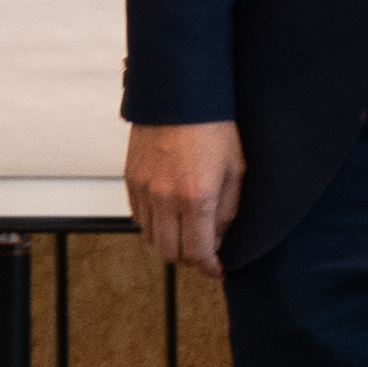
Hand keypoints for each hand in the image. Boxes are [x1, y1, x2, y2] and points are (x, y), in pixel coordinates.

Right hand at [124, 119, 242, 272]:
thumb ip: (227, 210)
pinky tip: (169, 215)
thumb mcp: (236, 171)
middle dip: (189, 259)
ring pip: (151, 238)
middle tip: (203, 252)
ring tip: (187, 232)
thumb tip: (218, 238)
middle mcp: (165, 198)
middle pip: (170, 252)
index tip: (216, 270)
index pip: (197, 251)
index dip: (208, 267)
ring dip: (169, 242)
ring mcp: (144, 189)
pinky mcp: (131, 179)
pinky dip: (153, 224)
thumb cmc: (215, 128)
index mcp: (196, 198)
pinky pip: (138, 217)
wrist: (181, 96)